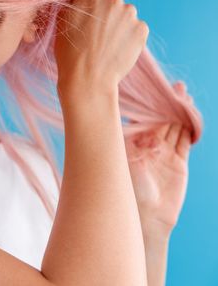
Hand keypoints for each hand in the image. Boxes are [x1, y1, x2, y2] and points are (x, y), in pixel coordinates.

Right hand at [54, 0, 148, 99]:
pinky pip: (135, 27)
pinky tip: (115, 49)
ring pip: (125, 13)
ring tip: (104, 44)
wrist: (88, 80)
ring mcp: (130, 14)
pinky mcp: (141, 30)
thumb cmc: (69, 52)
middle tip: (94, 31)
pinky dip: (128, 36)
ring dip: (117, 23)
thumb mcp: (63, 20)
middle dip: (106, 9)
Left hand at [125, 83, 192, 236]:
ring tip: (183, 94)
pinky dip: (189, 127)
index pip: (139, 118)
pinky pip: (186, 140)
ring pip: (173, 126)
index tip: (150, 88)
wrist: (146, 216)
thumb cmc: (126, 187)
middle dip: (164, 103)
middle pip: (158, 119)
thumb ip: (123, 136)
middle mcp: (146, 146)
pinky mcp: (178, 162)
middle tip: (173, 87)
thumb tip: (114, 109)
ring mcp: (163, 153)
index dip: (145, 103)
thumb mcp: (121, 157)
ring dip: (178, 111)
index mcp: (130, 143)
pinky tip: (191, 113)